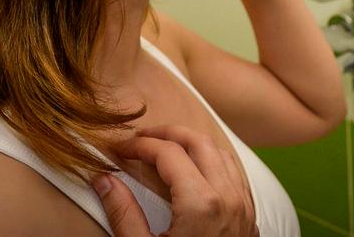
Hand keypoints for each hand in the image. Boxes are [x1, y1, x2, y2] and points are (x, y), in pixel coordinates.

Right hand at [92, 125, 256, 236]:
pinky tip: (194, 172)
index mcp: (201, 203)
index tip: (119, 149)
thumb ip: (123, 213)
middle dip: (167, 134)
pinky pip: (235, 175)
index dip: (140, 145)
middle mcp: (229, 198)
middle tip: (139, 140)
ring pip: (221, 154)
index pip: (168, 152)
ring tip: (164, 150)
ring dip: (192, 145)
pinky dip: (213, 163)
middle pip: (198, 142)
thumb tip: (103, 179)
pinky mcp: (249, 220)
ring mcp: (244, 208)